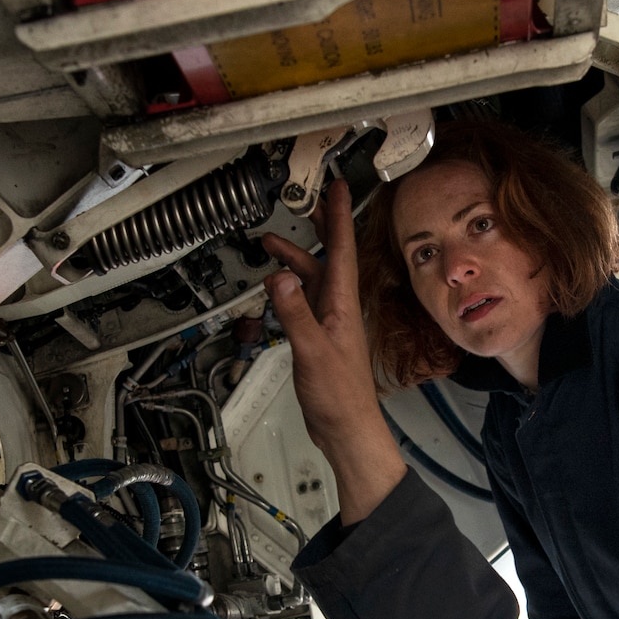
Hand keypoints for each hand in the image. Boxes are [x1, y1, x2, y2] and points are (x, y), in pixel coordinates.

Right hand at [264, 181, 405, 522]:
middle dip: (318, 228)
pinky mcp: (319, 337)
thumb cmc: (339, 396)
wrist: (346, 428)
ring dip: (295, 259)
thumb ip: (295, 312)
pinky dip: (289, 287)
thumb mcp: (311, 350)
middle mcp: (339, 308)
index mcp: (342, 305)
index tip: (337, 189)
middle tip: (306, 203)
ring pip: (313, 279)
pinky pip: (304, 301)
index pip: (343, 249)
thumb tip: (280, 277)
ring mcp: (330, 322)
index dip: (339, 217)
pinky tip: (277, 287)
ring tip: (271, 244)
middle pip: (329, 257)